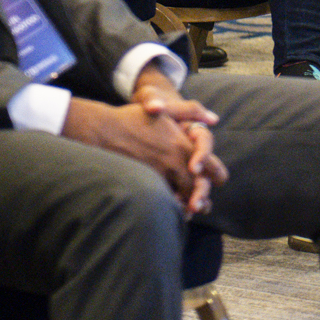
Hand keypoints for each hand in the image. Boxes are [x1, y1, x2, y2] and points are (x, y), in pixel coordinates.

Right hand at [61, 88, 226, 215]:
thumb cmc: (133, 118)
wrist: (102, 131)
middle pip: (196, 186)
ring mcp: (157, 174)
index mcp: (181, 144)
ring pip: (180, 196)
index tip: (217, 181)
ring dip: (187, 204)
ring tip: (189, 210)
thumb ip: (191, 111)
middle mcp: (172, 161)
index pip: (208, 164)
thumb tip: (214, 119)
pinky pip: (161, 199)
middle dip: (202, 197)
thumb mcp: (165, 109)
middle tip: (204, 206)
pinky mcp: (144, 182)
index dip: (215, 174)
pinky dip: (168, 205)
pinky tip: (168, 208)